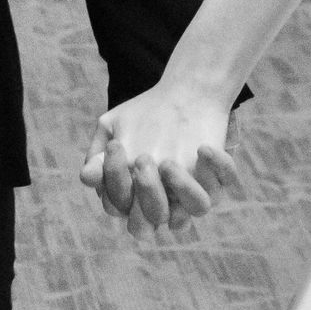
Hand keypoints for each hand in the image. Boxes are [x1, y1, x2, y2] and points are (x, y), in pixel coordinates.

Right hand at [80, 81, 237, 244]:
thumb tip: (86, 176)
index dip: (116, 184)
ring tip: (170, 162)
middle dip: (148, 193)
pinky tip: (202, 147)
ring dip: (182, 189)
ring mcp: (196, 189)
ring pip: (197, 209)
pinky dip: (216, 168)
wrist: (185, 92)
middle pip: (156, 218)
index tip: (116, 147)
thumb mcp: (114, 127)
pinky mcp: (221, 175)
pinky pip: (224, 182)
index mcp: (137, 195)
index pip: (120, 207)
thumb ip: (98, 154)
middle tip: (143, 159)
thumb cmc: (144, 115)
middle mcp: (168, 199)